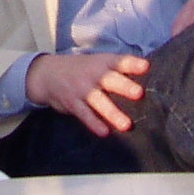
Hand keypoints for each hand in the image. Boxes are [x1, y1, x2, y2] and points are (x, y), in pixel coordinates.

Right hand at [25, 51, 150, 137]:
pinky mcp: (72, 102)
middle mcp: (93, 74)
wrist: (46, 73)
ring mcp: (82, 89)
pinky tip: (104, 132)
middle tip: (139, 94)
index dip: (133, 64)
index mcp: (102, 62)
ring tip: (126, 125)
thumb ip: (116, 70)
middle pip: (111, 80)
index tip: (146, 67)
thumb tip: (142, 82)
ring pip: (99, 101)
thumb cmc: (80, 69)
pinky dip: (94, 123)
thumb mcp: (96, 63)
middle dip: (125, 86)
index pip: (119, 61)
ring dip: (113, 113)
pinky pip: (84, 114)